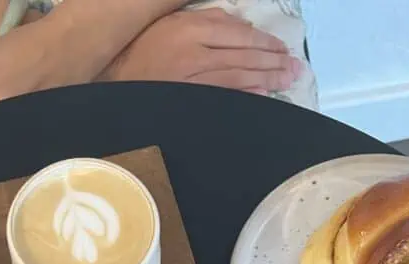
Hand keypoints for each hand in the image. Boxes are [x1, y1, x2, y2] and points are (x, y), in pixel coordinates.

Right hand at [102, 8, 301, 93]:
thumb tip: (237, 27)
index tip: (280, 47)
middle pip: (244, 54)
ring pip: (239, 75)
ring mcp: (193, 77)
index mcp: (191, 26)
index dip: (262, 41)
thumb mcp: (170, 22)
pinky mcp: (190, 97)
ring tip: (287, 78)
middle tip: (294, 66)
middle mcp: (196, 50)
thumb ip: (204, 21)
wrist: (113, 77)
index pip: (237, 32)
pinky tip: (264, 94)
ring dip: (267, 77)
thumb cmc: (141, 48)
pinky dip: (247, 94)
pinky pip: (225, 95)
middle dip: (272, 60)